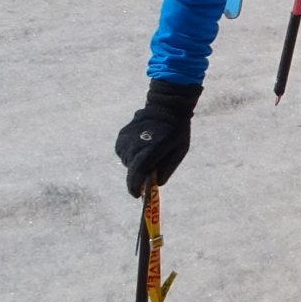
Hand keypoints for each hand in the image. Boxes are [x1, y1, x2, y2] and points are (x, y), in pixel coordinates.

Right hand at [115, 80, 200, 195]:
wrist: (166, 106)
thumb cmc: (177, 131)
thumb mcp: (179, 151)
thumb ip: (167, 169)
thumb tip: (155, 184)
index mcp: (152, 148)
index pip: (137, 172)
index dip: (135, 186)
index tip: (137, 195)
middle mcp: (135, 144)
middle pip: (132, 169)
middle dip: (140, 174)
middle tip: (151, 169)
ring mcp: (126, 139)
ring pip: (127, 161)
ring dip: (136, 162)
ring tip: (148, 152)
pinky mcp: (121, 136)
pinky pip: (123, 152)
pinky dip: (131, 153)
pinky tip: (142, 145)